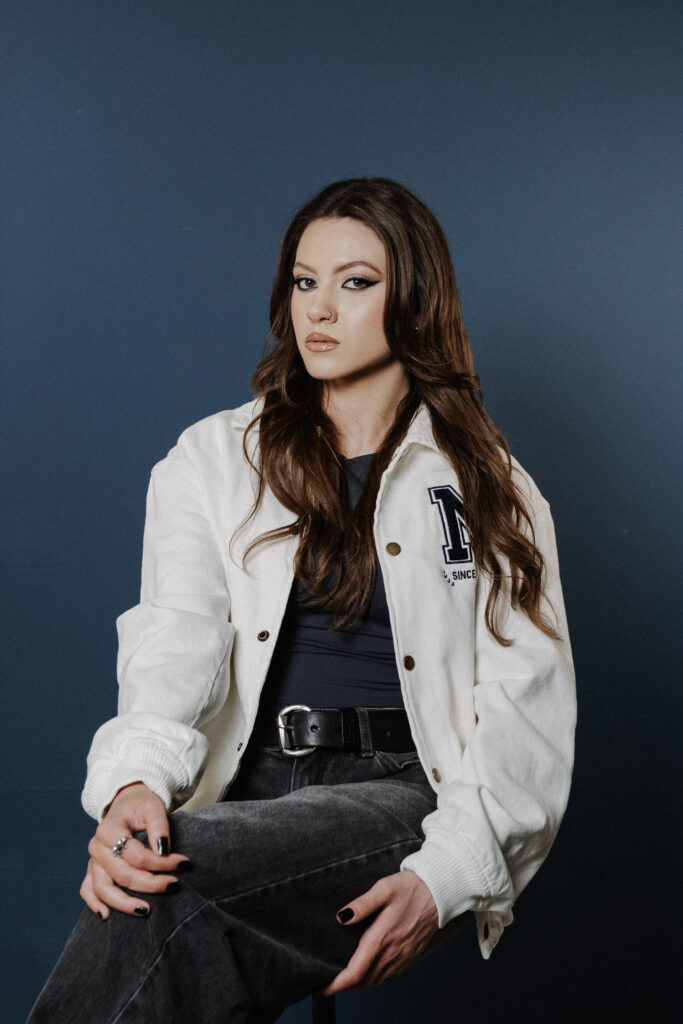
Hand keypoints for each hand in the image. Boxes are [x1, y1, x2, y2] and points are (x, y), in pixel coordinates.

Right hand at [80, 781, 190, 918]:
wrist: (126, 803)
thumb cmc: (141, 806)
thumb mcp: (153, 806)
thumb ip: (159, 825)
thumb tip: (163, 849)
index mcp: (108, 829)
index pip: (135, 855)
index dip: (160, 862)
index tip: (183, 863)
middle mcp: (97, 847)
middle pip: (121, 874)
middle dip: (149, 884)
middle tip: (173, 885)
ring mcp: (93, 861)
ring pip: (102, 889)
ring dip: (124, 903)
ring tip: (146, 910)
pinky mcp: (92, 870)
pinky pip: (88, 891)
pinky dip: (94, 904)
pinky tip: (106, 916)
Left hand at [321, 870, 437, 993]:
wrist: (439, 892)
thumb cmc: (410, 888)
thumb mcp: (383, 888)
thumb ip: (362, 904)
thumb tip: (342, 917)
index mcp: (382, 937)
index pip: (356, 972)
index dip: (337, 984)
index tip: (323, 987)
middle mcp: (392, 952)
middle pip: (364, 981)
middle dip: (344, 986)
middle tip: (328, 980)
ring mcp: (403, 956)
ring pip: (376, 980)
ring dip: (359, 982)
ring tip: (344, 976)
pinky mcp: (410, 955)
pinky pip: (389, 975)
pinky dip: (374, 977)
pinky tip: (368, 968)